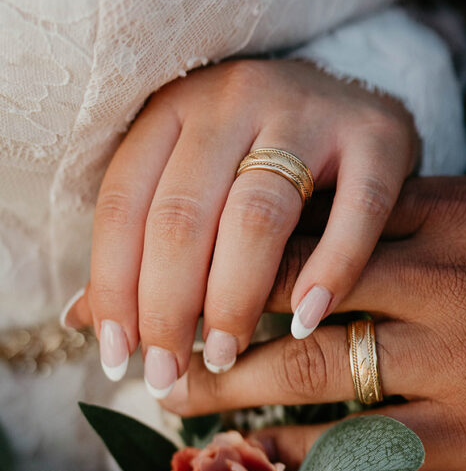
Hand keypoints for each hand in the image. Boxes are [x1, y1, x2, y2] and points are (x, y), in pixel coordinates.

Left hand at [66, 59, 417, 395]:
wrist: (358, 100)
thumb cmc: (262, 158)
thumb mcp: (197, 184)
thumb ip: (145, 245)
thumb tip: (82, 321)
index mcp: (174, 110)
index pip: (124, 203)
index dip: (113, 286)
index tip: (118, 356)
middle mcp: (233, 99)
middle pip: (182, 215)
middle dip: (167, 307)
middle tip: (170, 371)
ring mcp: (308, 110)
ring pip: (256, 215)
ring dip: (233, 298)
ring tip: (225, 354)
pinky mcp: (377, 133)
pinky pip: (355, 209)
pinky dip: (330, 270)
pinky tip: (306, 321)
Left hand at [162, 175, 465, 470]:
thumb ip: (454, 207)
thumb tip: (382, 205)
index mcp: (455, 218)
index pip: (325, 218)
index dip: (248, 235)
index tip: (193, 246)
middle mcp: (442, 282)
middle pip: (298, 288)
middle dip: (212, 306)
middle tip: (150, 325)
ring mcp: (455, 359)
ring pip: (315, 366)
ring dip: (233, 380)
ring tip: (173, 392)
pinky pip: (367, 442)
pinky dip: (304, 452)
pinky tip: (256, 459)